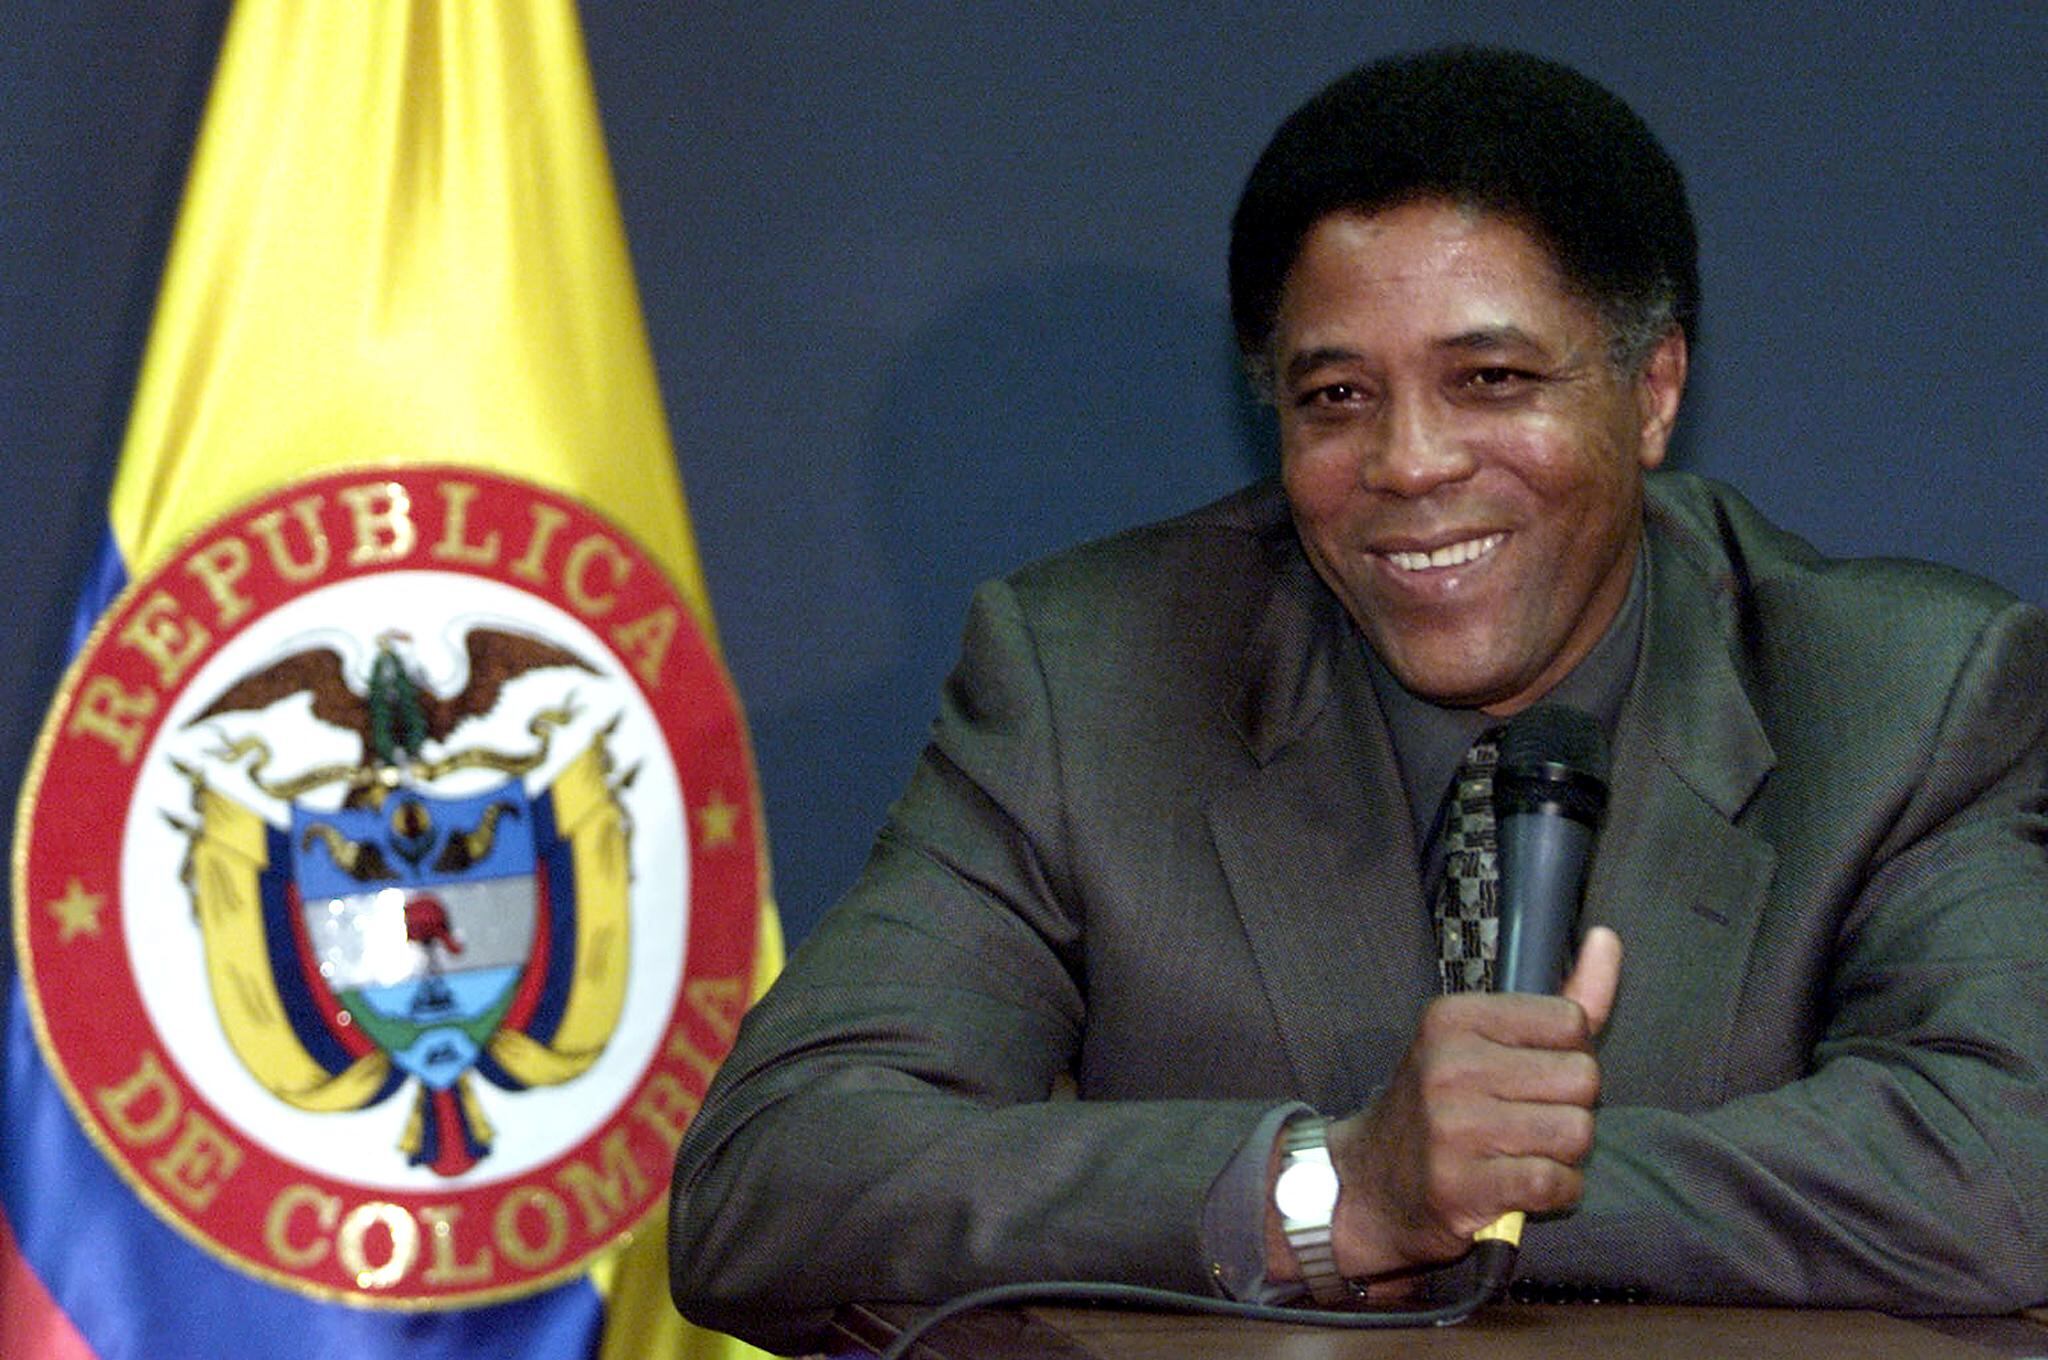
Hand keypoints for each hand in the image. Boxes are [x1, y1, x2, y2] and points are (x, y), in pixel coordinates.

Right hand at [1266, 927, 1621, 1283]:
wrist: (1375, 1181)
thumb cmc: (1445, 1104)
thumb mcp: (1485, 1040)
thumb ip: (1560, 997)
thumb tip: (1608, 939)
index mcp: (1454, 1017)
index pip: (1571, 1021)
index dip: (1568, 1053)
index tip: (1533, 1072)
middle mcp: (1449, 1065)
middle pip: (1583, 1078)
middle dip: (1571, 1105)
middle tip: (1529, 1117)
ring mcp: (1452, 1126)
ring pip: (1577, 1132)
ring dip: (1564, 1153)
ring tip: (1524, 1150)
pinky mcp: (1461, 1185)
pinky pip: (1556, 1183)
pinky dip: (1557, 1192)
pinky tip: (1524, 1184)